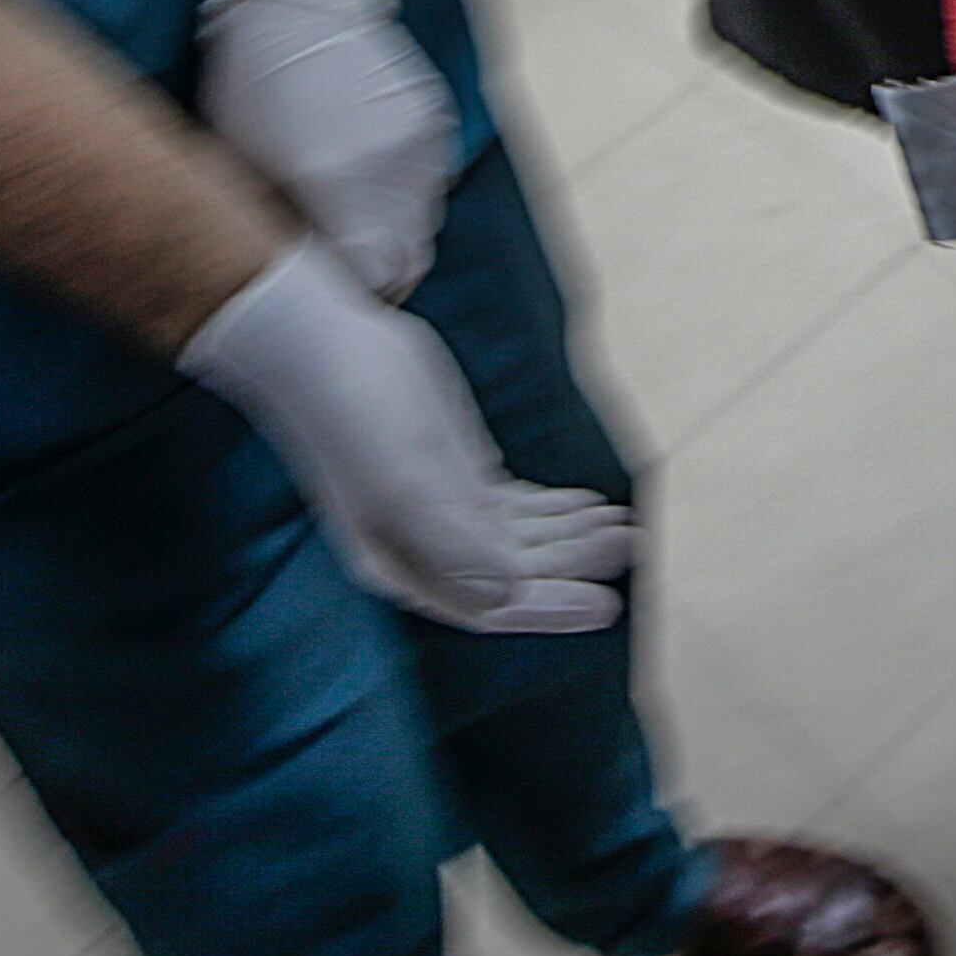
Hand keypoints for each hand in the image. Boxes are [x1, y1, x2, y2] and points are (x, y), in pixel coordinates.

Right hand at [177, 245, 637, 632]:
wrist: (323, 346)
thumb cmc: (358, 413)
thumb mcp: (409, 480)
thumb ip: (457, 542)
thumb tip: (508, 593)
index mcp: (404, 564)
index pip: (490, 605)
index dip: (552, 608)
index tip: (609, 604)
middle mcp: (423, 546)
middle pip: (515, 575)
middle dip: (576, 564)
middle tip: (632, 543)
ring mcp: (440, 508)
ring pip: (519, 541)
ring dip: (573, 537)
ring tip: (625, 526)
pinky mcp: (453, 472)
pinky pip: (513, 507)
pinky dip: (553, 510)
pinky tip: (588, 503)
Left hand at [197, 0, 455, 303]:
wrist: (301, 4)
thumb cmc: (251, 88)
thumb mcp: (245, 168)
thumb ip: (287, 231)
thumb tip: (311, 279)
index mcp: (333, 188)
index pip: (374, 284)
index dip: (355, 296)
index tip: (333, 292)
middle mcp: (387, 173)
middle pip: (409, 261)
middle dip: (381, 272)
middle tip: (345, 262)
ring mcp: (418, 145)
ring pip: (424, 222)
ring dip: (394, 229)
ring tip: (353, 209)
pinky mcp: (435, 120)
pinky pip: (431, 179)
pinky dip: (405, 187)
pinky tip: (368, 165)